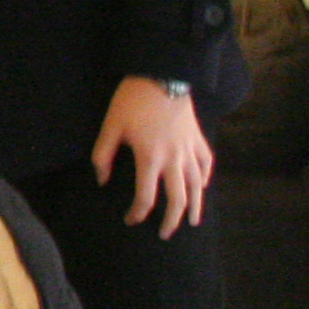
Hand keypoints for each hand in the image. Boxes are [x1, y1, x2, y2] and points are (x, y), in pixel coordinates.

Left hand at [91, 75, 212, 235]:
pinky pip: (206, 164)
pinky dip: (204, 178)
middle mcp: (174, 158)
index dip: (138, 213)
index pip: (146, 197)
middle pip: (177, 199)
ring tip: (193, 221)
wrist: (161, 74)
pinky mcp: (198, 138)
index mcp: (150, 157)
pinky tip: (201, 187)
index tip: (131, 219)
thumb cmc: (132, 100)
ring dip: (195, 206)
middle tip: (165, 233)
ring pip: (197, 186)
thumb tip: (102, 180)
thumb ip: (103, 155)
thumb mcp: (110, 126)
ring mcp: (189, 149)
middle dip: (172, 220)